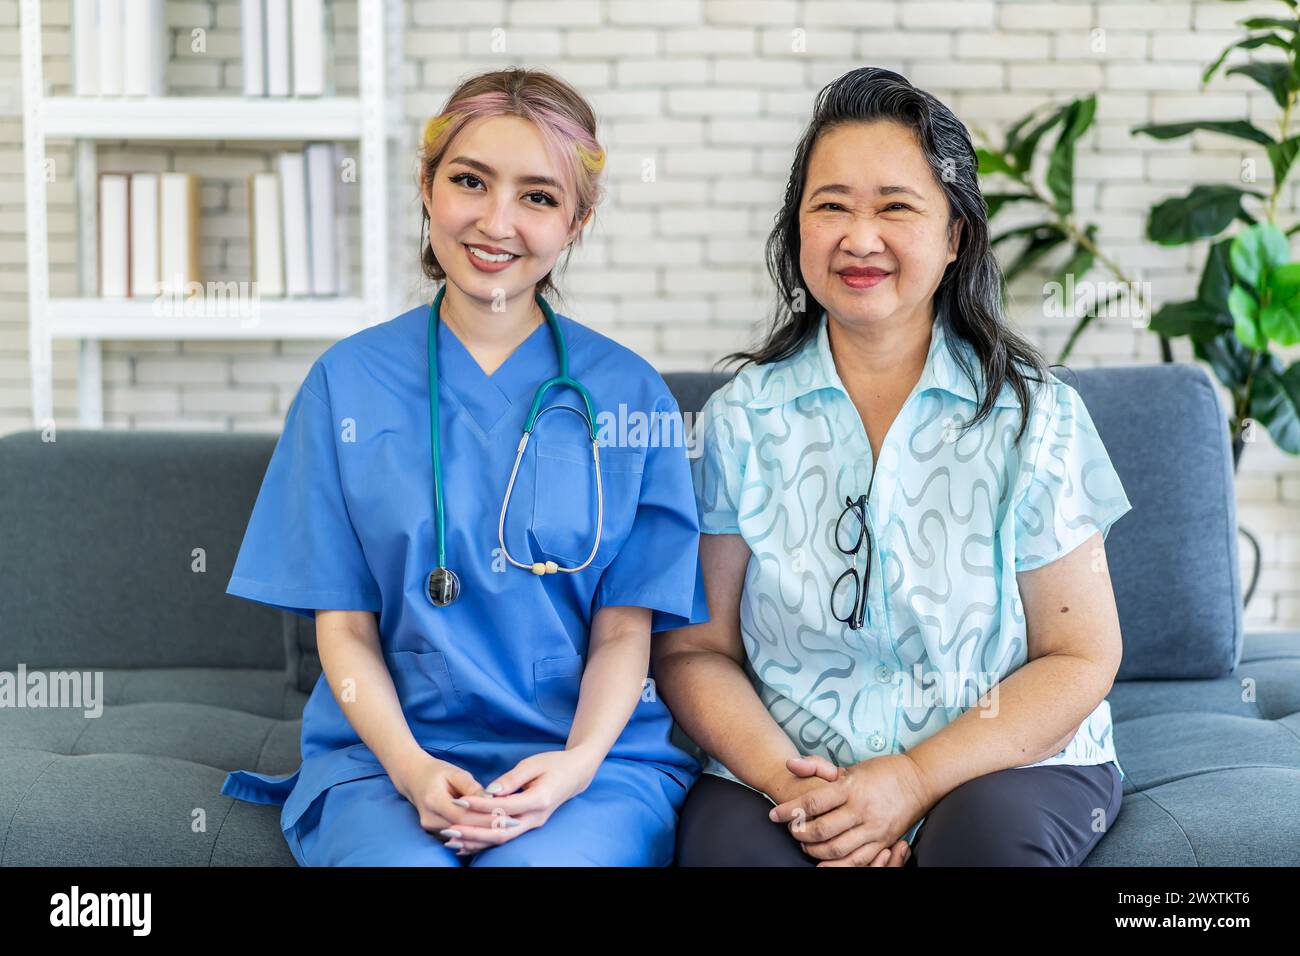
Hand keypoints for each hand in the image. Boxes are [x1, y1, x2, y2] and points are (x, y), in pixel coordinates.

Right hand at [391, 750, 518, 857]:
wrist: (413, 777)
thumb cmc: (437, 772)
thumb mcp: (455, 773)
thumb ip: (472, 787)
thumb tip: (491, 800)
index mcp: (433, 800)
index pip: (463, 816)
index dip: (486, 818)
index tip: (507, 815)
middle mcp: (430, 819)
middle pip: (464, 829)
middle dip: (490, 827)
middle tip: (514, 823)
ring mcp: (430, 828)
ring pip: (461, 836)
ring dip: (485, 833)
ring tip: (508, 827)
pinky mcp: (434, 833)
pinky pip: (457, 837)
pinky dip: (475, 834)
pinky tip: (493, 831)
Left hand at [450, 748, 601, 852]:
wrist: (576, 774)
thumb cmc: (555, 764)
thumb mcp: (532, 764)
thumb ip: (511, 779)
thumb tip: (489, 792)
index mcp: (539, 799)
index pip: (504, 807)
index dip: (480, 806)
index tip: (459, 801)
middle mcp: (536, 817)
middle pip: (501, 831)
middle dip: (474, 833)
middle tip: (449, 830)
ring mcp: (533, 824)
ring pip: (502, 839)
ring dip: (476, 842)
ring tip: (452, 841)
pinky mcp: (529, 825)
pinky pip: (505, 837)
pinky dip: (485, 842)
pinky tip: (467, 845)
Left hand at [768, 754, 929, 866]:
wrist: (919, 781)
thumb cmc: (880, 772)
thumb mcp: (850, 767)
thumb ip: (817, 766)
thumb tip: (789, 764)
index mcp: (851, 787)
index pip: (813, 803)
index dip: (790, 810)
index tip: (775, 814)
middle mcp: (862, 809)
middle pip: (822, 829)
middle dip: (800, 833)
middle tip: (790, 831)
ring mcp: (874, 828)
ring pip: (837, 848)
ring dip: (815, 850)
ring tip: (805, 845)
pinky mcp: (884, 842)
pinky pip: (858, 861)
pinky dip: (838, 866)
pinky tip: (823, 864)